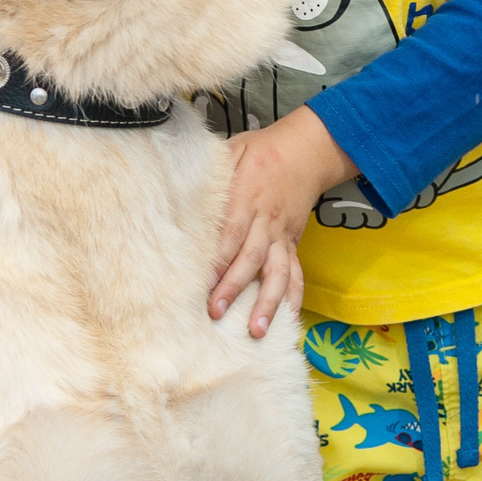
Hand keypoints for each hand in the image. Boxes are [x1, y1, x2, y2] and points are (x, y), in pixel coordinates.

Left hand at [212, 108, 360, 336]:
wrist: (307, 150)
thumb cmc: (261, 150)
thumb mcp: (232, 150)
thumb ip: (208, 171)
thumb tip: (174, 182)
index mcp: (247, 197)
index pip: (230, 232)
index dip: (217, 259)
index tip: (202, 282)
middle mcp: (267, 221)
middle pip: (250, 258)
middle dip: (234, 287)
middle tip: (217, 312)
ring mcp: (282, 235)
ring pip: (277, 272)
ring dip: (268, 302)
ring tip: (257, 330)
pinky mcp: (293, 243)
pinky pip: (296, 273)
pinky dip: (293, 296)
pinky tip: (287, 320)